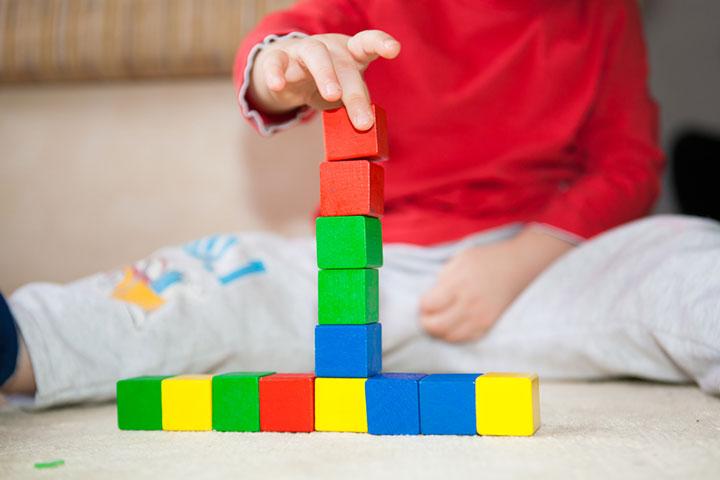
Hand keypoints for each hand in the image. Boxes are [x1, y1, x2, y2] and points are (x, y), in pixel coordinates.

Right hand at [247, 30, 400, 129]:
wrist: (287, 75)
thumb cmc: (325, 83)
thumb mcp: (344, 93)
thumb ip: (357, 106)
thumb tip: (369, 131)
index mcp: (351, 54)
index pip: (367, 44)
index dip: (380, 44)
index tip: (393, 50)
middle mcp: (330, 48)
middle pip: (345, 65)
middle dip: (355, 93)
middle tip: (363, 122)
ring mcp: (303, 49)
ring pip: (315, 54)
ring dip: (325, 74)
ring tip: (332, 96)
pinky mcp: (278, 57)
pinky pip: (276, 61)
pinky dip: (276, 73)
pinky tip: (278, 85)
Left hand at [420, 229, 574, 342]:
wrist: (518, 267)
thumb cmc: (486, 260)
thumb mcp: (460, 259)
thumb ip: (443, 277)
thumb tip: (430, 298)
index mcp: (458, 284)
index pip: (428, 305)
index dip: (423, 304)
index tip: (427, 299)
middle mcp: (469, 304)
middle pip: (435, 326)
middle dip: (426, 321)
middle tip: (428, 313)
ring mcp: (480, 318)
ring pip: (449, 337)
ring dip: (439, 330)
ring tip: (441, 319)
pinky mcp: (488, 326)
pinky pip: (465, 339)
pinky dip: (454, 335)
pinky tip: (454, 324)